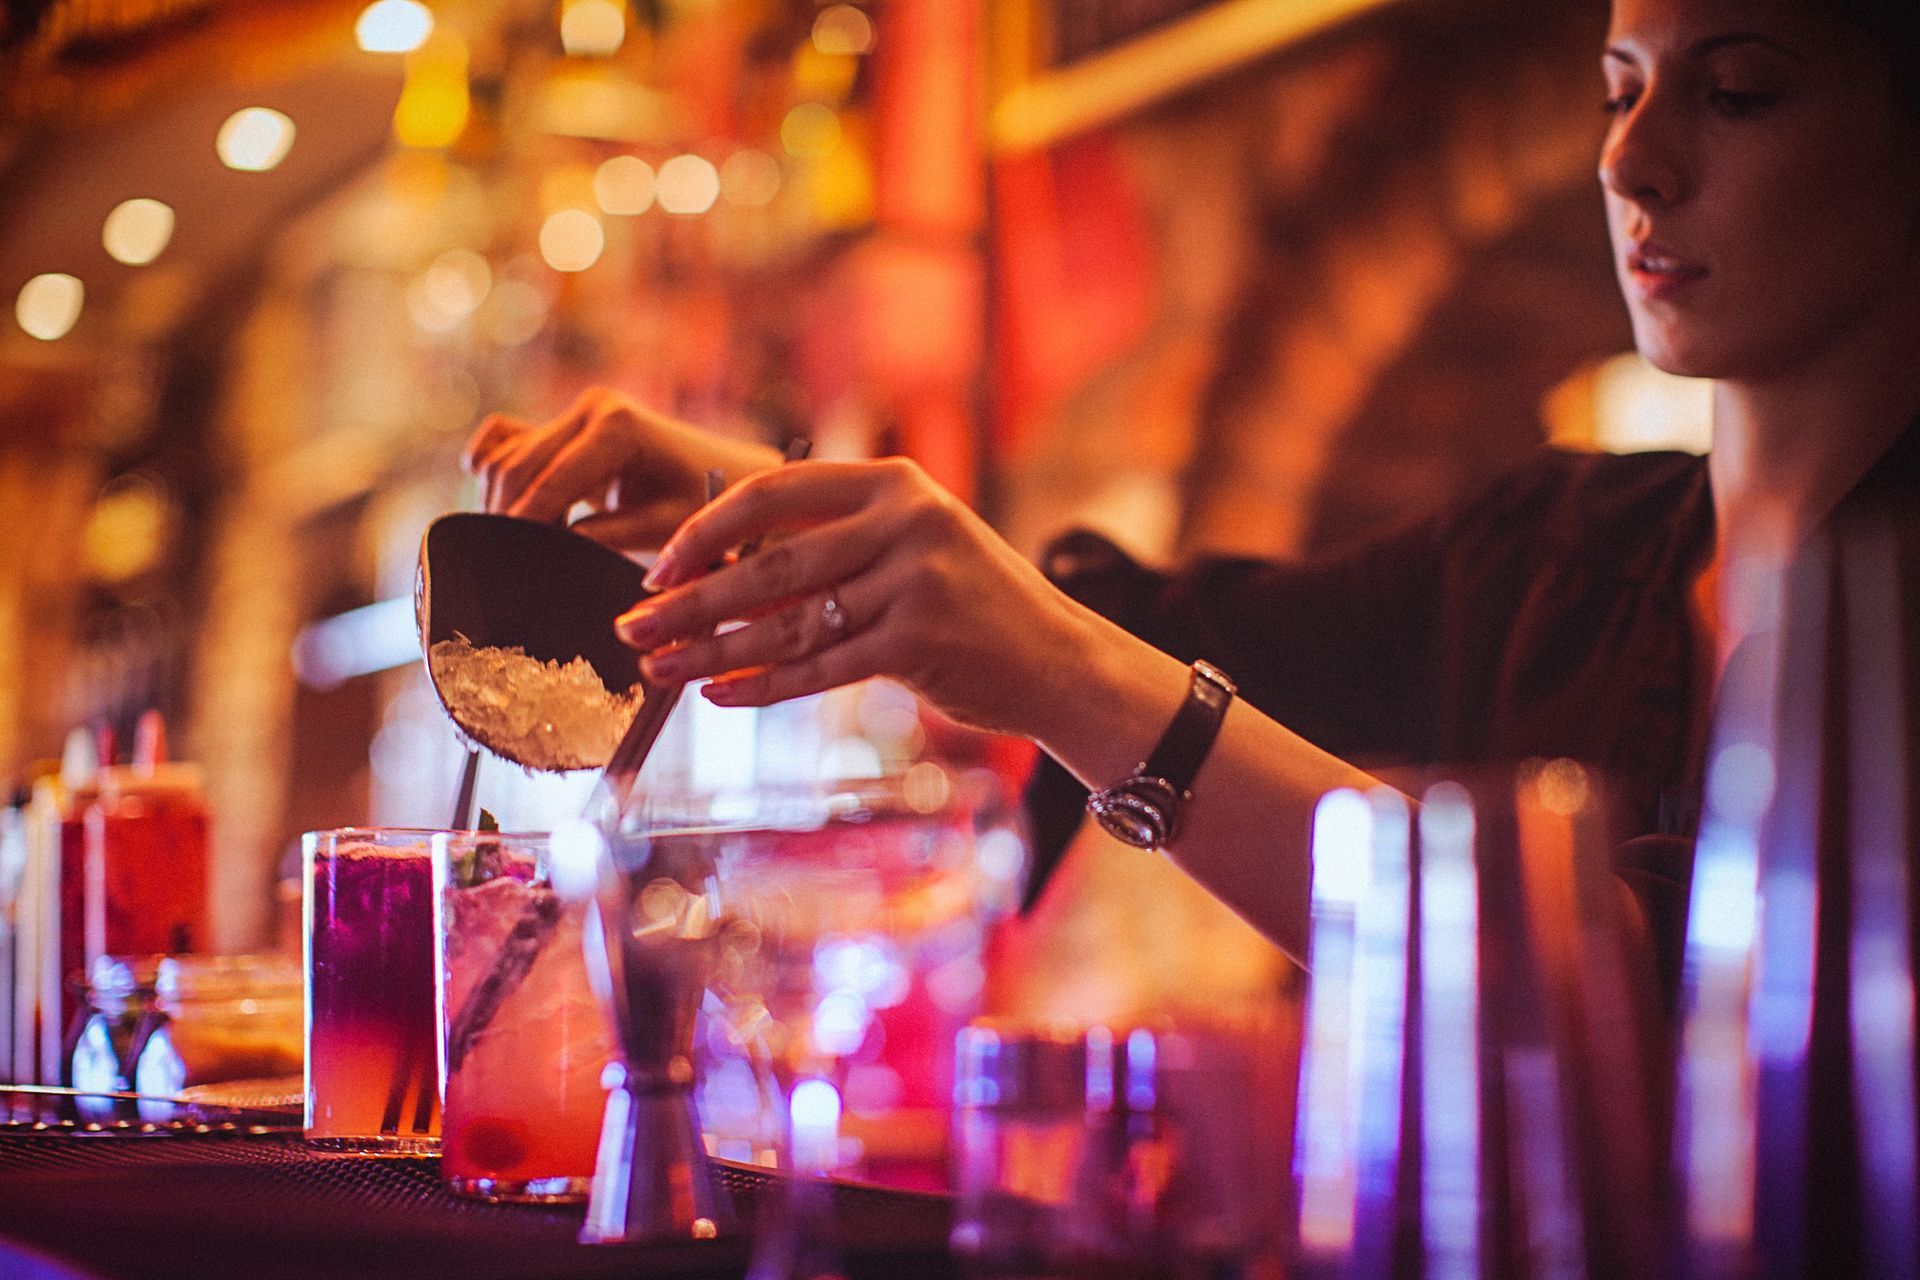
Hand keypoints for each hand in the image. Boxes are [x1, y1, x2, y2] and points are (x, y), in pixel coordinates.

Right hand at [461, 388, 784, 551]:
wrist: (724, 474)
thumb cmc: (703, 504)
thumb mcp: (661, 528)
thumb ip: (605, 538)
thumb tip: (549, 552)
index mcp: (618, 427)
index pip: (551, 482)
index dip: (524, 526)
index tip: (504, 566)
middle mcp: (591, 407)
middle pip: (517, 467)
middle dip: (505, 517)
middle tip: (503, 566)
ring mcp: (574, 411)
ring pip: (505, 457)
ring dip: (500, 502)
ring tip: (518, 547)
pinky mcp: (562, 423)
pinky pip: (504, 441)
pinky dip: (493, 472)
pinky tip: (505, 511)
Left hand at [611, 457, 1096, 738]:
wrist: (1058, 660)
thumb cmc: (971, 607)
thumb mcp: (910, 549)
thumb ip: (831, 549)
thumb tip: (718, 578)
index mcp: (892, 482)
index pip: (773, 490)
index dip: (705, 529)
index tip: (657, 566)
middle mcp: (905, 520)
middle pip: (768, 563)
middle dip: (690, 601)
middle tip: (632, 628)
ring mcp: (915, 580)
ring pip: (786, 622)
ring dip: (712, 651)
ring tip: (661, 670)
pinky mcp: (920, 641)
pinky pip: (820, 667)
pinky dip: (763, 686)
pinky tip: (720, 695)